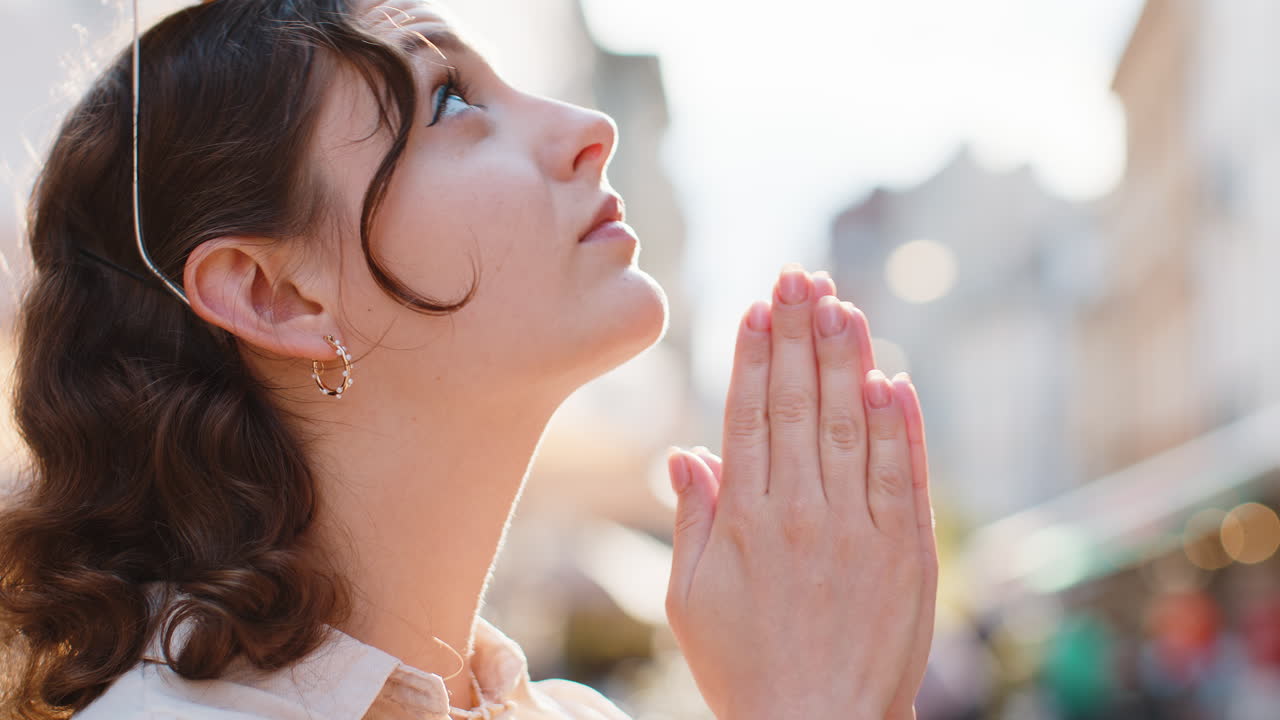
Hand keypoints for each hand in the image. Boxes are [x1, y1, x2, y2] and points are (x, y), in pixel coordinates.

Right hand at [665, 264, 936, 719]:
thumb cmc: (744, 668)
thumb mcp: (689, 599)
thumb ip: (692, 519)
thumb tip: (687, 453)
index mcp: (744, 520)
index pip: (749, 415)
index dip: (753, 354)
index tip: (758, 305)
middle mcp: (802, 512)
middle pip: (799, 403)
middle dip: (798, 332)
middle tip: (798, 276)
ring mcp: (859, 528)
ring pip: (852, 423)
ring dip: (847, 358)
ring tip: (841, 303)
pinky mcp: (907, 551)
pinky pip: (905, 473)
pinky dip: (901, 423)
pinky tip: (892, 377)